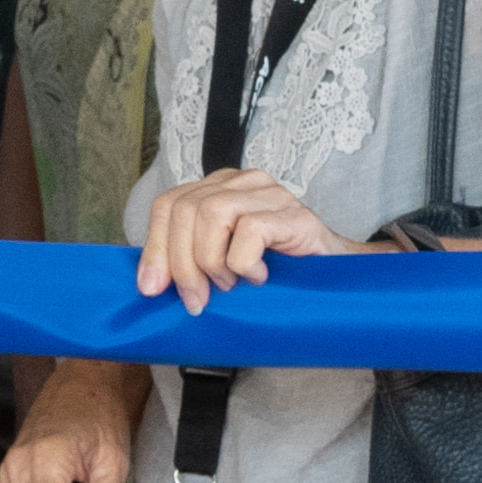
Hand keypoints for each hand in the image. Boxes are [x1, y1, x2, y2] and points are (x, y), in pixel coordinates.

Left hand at [129, 164, 365, 307]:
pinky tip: (259, 277)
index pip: (168, 205)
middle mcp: (241, 182)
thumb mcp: (221, 266)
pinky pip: (249, 231)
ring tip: (231, 284)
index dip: (155, 247)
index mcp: (217, 189)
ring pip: (212, 215)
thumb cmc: (274, 273)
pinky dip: (245, 264)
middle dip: (182, 264)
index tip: (152, 288)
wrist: (333, 279)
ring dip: (213, 263)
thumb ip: (188, 262)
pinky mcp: (293, 213)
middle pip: (185, 211)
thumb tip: (148, 283)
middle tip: (196, 300)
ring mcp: (268, 194)